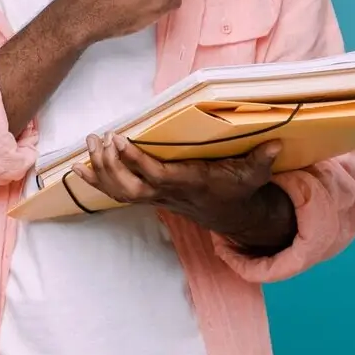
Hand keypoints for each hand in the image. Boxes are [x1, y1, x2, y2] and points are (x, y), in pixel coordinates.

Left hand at [71, 134, 292, 247]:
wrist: (232, 215)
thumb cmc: (239, 187)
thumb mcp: (255, 174)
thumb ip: (262, 159)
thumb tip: (275, 144)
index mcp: (191, 183)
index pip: (158, 175)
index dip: (137, 161)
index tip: (120, 139)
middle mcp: (170, 194)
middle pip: (131, 187)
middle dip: (111, 165)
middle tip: (98, 139)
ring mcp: (157, 198)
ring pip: (121, 192)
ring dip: (100, 171)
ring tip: (86, 146)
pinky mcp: (150, 196)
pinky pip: (118, 193)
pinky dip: (97, 181)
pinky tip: (79, 167)